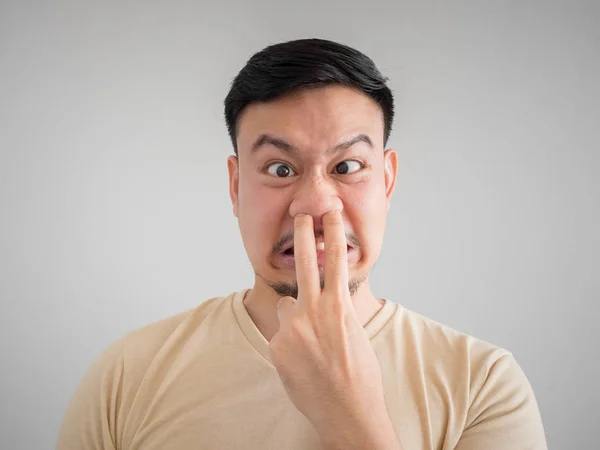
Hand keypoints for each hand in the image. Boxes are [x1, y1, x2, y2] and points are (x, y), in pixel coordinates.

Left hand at [269, 211, 390, 441]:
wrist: (346, 410)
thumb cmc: (359, 374)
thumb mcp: (355, 333)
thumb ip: (336, 311)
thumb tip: (323, 302)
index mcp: (339, 306)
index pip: (336, 260)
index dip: (333, 233)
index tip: (330, 213)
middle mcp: (315, 311)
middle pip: (306, 262)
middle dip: (304, 234)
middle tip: (301, 214)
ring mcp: (293, 327)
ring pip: (287, 306)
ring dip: (295, 317)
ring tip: (310, 344)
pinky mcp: (277, 345)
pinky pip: (280, 334)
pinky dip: (288, 343)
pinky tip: (301, 362)